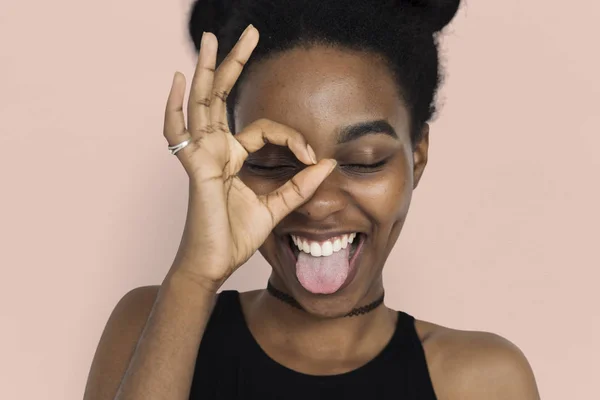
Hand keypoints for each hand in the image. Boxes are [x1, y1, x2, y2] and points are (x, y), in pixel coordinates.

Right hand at [162, 25, 335, 291]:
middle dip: (235, 63)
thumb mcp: (277, 206)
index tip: (314, 157)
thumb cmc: (235, 236)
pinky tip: (178, 80)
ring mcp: (202, 154)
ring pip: (202, 103)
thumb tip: (329, 162)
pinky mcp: (195, 166)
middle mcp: (216, 149)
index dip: (294, 137)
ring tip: (211, 40)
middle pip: (223, 96)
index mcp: (234, 157)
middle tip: (249, 33)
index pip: (266, 129)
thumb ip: (301, 185)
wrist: (215, 263)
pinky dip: (174, 106)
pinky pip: (178, 131)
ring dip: (206, 70)